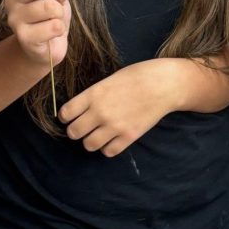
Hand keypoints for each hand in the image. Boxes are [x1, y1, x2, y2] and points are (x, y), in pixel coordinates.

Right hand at [5, 0, 70, 65]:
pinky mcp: (24, 37)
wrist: (45, 47)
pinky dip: (60, 29)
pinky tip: (52, 33)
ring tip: (54, 19)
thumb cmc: (49, 16)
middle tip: (60, 1)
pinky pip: (54, 26)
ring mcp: (15, 19)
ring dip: (60, 13)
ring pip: (50, 6)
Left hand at [59, 61, 173, 155]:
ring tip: (99, 132)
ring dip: (91, 140)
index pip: (65, 113)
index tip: (70, 115)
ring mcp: (115, 126)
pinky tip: (113, 137)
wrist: (163, 84)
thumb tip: (80, 109)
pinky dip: (108, 147)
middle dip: (76, 129)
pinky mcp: (128, 137)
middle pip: (73, 132)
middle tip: (84, 125)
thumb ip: (94, 95)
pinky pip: (108, 151)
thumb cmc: (137, 76)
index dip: (66, 116)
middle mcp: (100, 112)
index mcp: (94, 94)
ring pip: (88, 145)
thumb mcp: (110, 79)